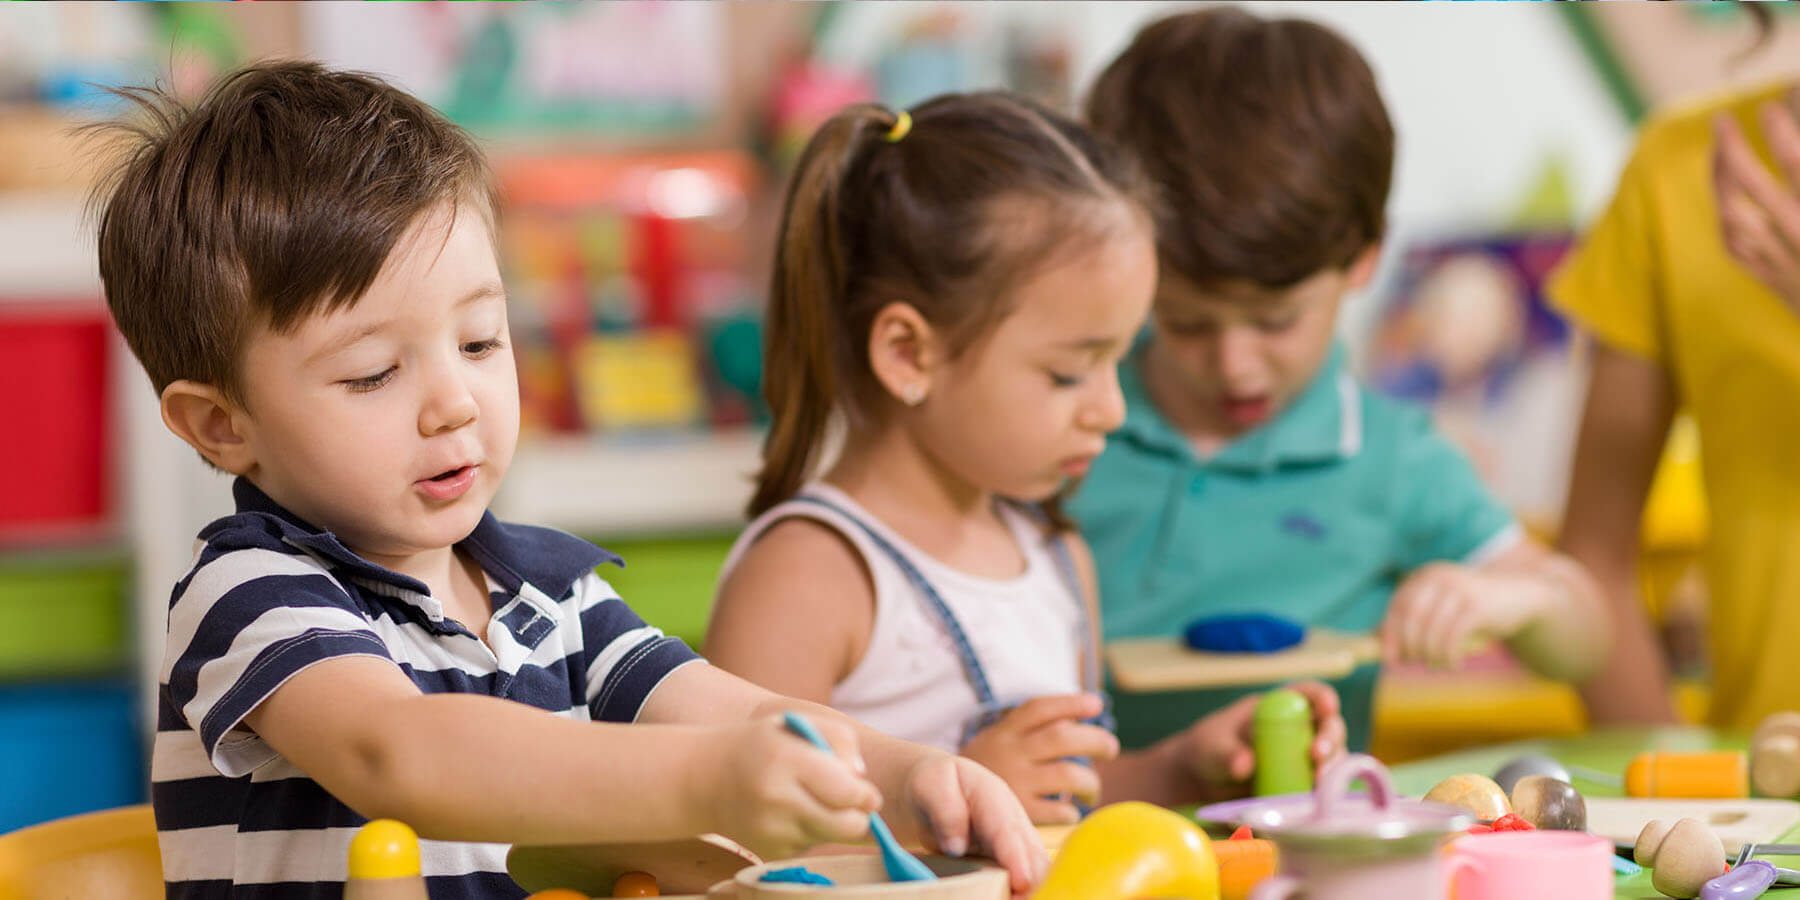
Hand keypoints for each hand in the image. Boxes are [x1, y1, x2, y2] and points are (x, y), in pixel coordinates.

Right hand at [696, 714, 880, 860]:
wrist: (704, 779)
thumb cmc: (762, 745)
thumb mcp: (797, 723)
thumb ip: (840, 739)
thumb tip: (862, 778)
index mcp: (786, 760)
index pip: (847, 792)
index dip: (865, 795)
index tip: (866, 791)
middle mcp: (777, 799)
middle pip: (848, 826)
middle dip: (859, 817)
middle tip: (850, 803)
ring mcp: (771, 831)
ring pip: (832, 837)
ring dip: (833, 823)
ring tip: (810, 800)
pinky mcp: (770, 852)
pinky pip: (811, 846)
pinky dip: (810, 831)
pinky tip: (788, 813)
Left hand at [903, 752, 1050, 894]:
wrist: (942, 787)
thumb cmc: (936, 784)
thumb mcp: (932, 785)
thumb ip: (946, 810)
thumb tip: (956, 846)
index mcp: (993, 797)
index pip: (1007, 831)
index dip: (1016, 857)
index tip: (1021, 881)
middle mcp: (1013, 820)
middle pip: (1032, 853)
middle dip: (1033, 880)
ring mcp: (1016, 840)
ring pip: (1035, 867)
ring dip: (1032, 888)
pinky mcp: (1013, 857)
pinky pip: (1026, 875)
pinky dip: (1024, 889)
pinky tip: (1016, 898)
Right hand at [957, 693, 1120, 824]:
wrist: (946, 805)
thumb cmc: (987, 769)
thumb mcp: (999, 740)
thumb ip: (1032, 729)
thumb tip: (1079, 720)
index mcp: (1005, 732)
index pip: (1040, 709)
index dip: (1071, 703)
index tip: (1097, 704)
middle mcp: (1011, 754)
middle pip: (1062, 737)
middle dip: (1096, 740)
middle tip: (1110, 749)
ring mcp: (1015, 784)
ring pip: (1069, 774)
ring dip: (1091, 782)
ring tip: (1091, 790)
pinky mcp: (1019, 814)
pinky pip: (1059, 811)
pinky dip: (1072, 811)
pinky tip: (1071, 812)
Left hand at [1180, 680, 1345, 794]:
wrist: (1204, 784)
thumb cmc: (1209, 750)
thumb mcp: (1211, 747)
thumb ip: (1226, 753)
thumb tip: (1245, 764)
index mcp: (1279, 707)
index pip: (1309, 694)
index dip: (1322, 698)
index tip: (1327, 708)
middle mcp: (1301, 731)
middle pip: (1330, 728)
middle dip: (1330, 739)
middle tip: (1318, 756)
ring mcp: (1305, 761)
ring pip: (1333, 760)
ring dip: (1332, 770)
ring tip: (1318, 784)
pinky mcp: (1304, 788)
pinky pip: (1323, 789)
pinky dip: (1323, 795)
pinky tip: (1315, 804)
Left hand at [1382, 562, 1547, 667]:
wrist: (1520, 596)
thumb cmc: (1474, 607)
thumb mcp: (1443, 608)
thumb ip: (1416, 620)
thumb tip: (1380, 642)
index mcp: (1426, 577)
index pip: (1398, 606)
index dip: (1390, 634)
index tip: (1389, 659)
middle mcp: (1439, 578)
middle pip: (1411, 617)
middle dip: (1409, 645)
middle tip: (1413, 663)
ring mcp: (1458, 589)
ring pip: (1432, 630)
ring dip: (1430, 654)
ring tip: (1436, 665)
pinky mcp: (1477, 605)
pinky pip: (1452, 637)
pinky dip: (1448, 655)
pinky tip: (1453, 663)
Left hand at [1712, 98, 1799, 312]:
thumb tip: (1797, 159)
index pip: (1798, 165)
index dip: (1782, 132)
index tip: (1772, 104)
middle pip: (1752, 188)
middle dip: (1731, 149)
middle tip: (1721, 120)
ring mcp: (1786, 264)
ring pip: (1734, 218)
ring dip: (1719, 182)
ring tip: (1719, 151)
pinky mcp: (1778, 284)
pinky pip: (1738, 249)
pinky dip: (1725, 219)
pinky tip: (1724, 199)